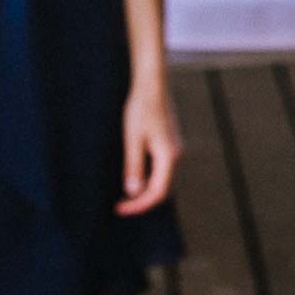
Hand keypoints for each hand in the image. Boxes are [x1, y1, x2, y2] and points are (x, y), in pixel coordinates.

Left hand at [116, 76, 181, 215]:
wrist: (152, 85)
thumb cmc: (141, 109)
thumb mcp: (132, 139)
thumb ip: (133, 166)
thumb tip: (133, 192)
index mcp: (168, 155)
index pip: (157, 192)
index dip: (139, 205)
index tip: (119, 209)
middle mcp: (176, 153)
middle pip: (162, 187)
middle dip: (141, 200)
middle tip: (119, 205)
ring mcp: (174, 147)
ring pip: (162, 178)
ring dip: (144, 189)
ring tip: (124, 194)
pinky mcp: (169, 141)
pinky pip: (161, 168)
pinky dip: (148, 177)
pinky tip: (134, 175)